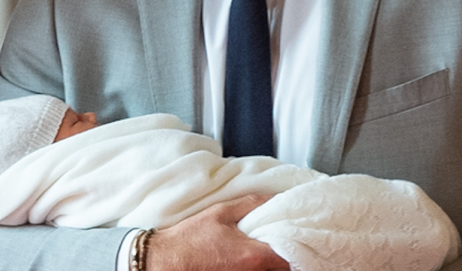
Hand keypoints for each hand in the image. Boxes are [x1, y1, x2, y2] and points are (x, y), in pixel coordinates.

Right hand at [146, 195, 288, 270]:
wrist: (166, 261)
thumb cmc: (189, 239)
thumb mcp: (220, 212)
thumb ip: (251, 204)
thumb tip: (274, 198)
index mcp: (254, 256)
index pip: (290, 258)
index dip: (296, 247)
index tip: (295, 237)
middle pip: (282, 269)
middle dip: (285, 258)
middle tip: (282, 242)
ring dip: (271, 263)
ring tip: (267, 250)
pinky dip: (257, 268)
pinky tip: (247, 258)